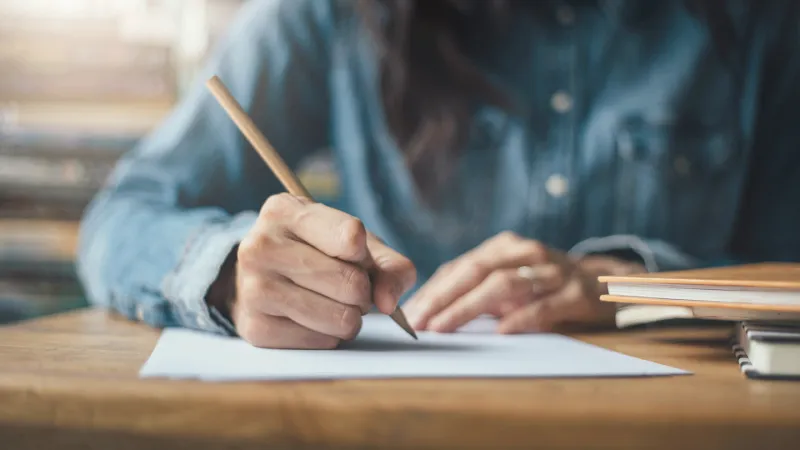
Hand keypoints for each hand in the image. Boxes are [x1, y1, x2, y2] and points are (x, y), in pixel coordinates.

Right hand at [225, 193, 415, 348]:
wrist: (263, 277)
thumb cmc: (318, 253)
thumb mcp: (355, 243)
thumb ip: (389, 266)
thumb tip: (387, 302)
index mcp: (285, 211)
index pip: (351, 236)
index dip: (365, 254)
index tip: (356, 254)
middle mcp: (261, 246)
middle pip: (349, 282)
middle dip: (362, 291)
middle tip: (349, 286)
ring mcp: (253, 288)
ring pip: (339, 318)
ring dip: (349, 317)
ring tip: (334, 303)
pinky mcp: (256, 327)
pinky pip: (322, 342)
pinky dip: (329, 336)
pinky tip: (313, 318)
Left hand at [403, 232, 643, 333]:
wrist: (607, 283)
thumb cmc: (547, 286)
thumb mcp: (511, 280)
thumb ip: (477, 291)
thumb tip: (430, 312)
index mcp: (505, 248)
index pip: (460, 267)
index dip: (433, 290)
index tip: (408, 313)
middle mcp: (525, 253)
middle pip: (476, 271)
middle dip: (442, 298)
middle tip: (418, 322)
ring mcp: (551, 271)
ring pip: (503, 285)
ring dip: (469, 308)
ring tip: (444, 327)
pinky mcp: (575, 293)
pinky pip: (544, 305)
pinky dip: (521, 318)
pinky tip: (501, 331)